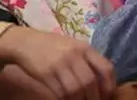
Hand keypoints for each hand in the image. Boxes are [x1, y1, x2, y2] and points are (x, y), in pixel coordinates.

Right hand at [0, 27, 115, 99]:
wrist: (26, 43)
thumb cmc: (53, 46)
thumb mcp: (73, 46)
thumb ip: (87, 60)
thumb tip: (103, 82)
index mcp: (84, 47)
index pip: (105, 68)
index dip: (109, 85)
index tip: (108, 95)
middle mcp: (74, 55)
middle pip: (90, 82)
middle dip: (93, 97)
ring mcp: (60, 64)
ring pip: (75, 90)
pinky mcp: (46, 74)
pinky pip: (60, 93)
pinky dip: (64, 99)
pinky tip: (65, 99)